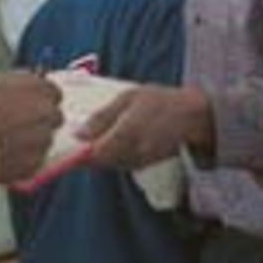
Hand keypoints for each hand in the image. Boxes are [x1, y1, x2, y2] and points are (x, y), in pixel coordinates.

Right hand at [0, 72, 63, 183]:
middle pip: (55, 117)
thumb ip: (22, 81)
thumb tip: (34, 80)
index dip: (43, 98)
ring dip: (32, 140)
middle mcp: (48, 114)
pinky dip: (24, 158)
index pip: (54, 92)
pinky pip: (34, 159)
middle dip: (42, 120)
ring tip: (6, 140)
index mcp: (41, 91)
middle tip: (21, 123)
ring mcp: (44, 140)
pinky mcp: (36, 163)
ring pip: (44, 140)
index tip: (33, 103)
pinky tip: (5, 154)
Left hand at [79, 85, 211, 168]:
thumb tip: (79, 134)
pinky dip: (114, 155)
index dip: (79, 153)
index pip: (95, 154)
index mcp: (127, 134)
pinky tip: (115, 140)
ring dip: (101, 154)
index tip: (70, 145)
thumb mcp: (129, 99)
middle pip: (101, 161)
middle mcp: (133, 152)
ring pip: (110, 164)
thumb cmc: (161, 101)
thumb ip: (104, 117)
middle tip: (82, 136)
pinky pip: (122, 163)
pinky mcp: (145, 164)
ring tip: (100, 134)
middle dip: (89, 152)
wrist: (193, 116)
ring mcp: (140, 161)